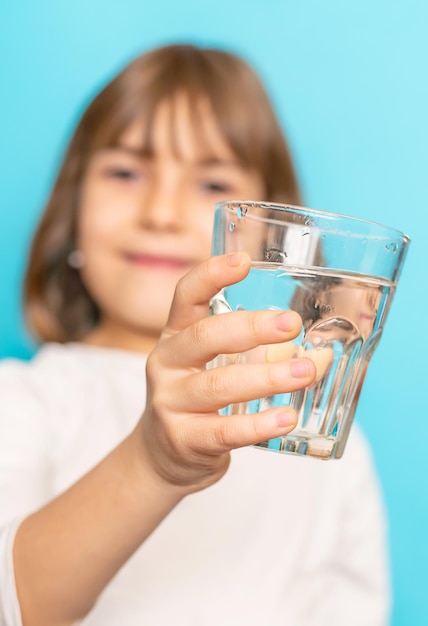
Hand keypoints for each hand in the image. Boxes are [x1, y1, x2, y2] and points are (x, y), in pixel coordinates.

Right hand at [137, 253, 315, 494]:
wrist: (162, 457)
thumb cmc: (200, 402)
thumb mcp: (220, 367)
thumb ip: (265, 355)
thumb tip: (324, 352)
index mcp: (176, 336)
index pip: (186, 296)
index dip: (211, 275)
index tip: (243, 261)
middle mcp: (167, 363)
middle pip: (205, 336)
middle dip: (251, 328)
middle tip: (291, 323)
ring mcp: (170, 402)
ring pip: (218, 384)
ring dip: (266, 377)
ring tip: (305, 372)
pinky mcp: (183, 439)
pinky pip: (223, 431)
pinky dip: (258, 424)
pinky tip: (285, 418)